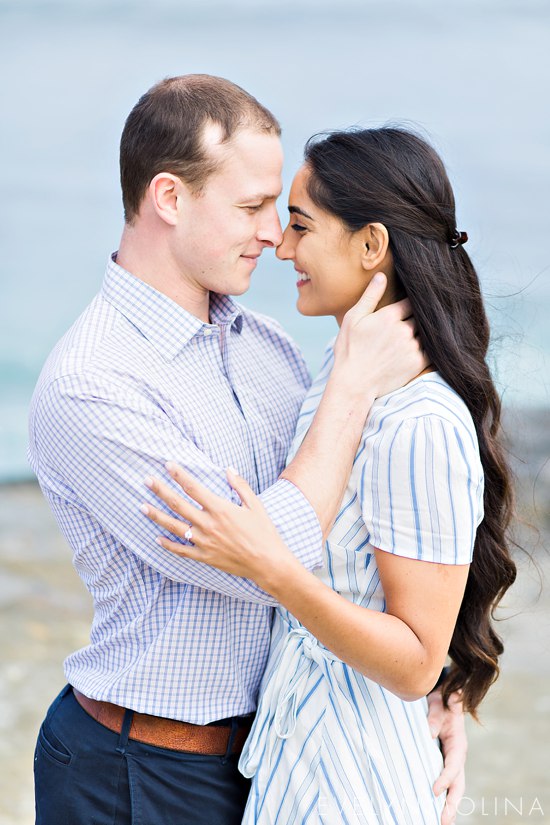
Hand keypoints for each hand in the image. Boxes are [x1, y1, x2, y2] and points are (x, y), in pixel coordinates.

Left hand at [141, 464, 296, 589]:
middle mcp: (208, 524)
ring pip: (174, 526)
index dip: (179, 475)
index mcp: (220, 509)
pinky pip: (182, 551)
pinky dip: (168, 545)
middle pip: (178, 504)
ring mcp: (204, 542)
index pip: (193, 488)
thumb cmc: (264, 533)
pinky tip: (157, 538)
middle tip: (147, 480)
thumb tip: (228, 469)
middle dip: (160, 490)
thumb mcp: (255, 505)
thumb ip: (240, 486)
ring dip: (156, 515)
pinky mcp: (205, 557)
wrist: (268, 563)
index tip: (168, 465)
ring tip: (142, 506)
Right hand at [333, 273, 428, 399]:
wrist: (354, 384)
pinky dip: (430, 347)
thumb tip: (382, 275)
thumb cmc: (350, 351)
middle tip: (413, 320)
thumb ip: (370, 296)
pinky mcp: (417, 363)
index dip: (411, 302)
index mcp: (388, 316)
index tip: (411, 304)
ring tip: (415, 335)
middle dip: (418, 317)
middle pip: (420, 316)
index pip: (410, 301)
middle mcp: (403, 330)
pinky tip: (423, 347)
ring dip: (422, 332)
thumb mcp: (353, 319)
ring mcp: (412, 347)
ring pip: (426, 332)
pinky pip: (431, 350)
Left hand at [427, 688, 466, 824]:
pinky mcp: (445, 761)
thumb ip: (435, 715)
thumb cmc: (442, 700)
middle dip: (452, 803)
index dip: (445, 779)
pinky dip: (443, 796)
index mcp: (458, 743)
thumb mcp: (439, 702)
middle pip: (458, 783)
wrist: (445, 697)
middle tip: (444, 821)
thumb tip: (429, 732)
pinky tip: (434, 808)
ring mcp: (452, 760)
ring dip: (449, 805)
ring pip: (454, 786)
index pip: (453, 765)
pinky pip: (446, 781)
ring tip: (442, 822)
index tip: (434, 791)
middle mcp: (457, 755)